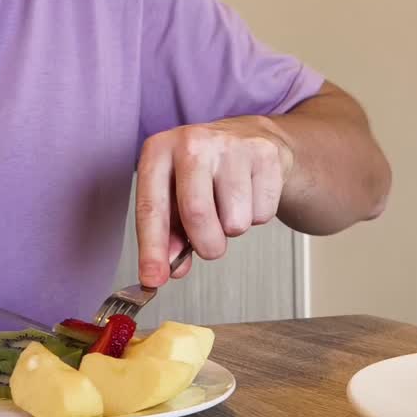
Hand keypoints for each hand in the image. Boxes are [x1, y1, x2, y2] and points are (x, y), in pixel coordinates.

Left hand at [135, 115, 294, 286]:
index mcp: (158, 151)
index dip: (152, 249)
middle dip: (205, 245)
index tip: (153, 279)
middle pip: (196, 213)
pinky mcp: (265, 154)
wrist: (249, 137)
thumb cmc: (203, 171)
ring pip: (234, 221)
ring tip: (228, 207)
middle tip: (208, 246)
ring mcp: (231, 145)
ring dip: (232, 229)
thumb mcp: (173, 193)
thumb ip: (168, 233)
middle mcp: (192, 142)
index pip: (151, 208)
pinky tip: (248, 194)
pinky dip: (255, 217)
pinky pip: (262, 213)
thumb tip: (169, 268)